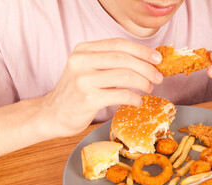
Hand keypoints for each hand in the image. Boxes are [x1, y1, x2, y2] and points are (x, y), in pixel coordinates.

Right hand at [40, 38, 162, 136]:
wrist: (54, 114)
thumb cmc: (76, 93)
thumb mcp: (88, 70)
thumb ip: (110, 63)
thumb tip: (145, 62)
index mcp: (83, 50)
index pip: (118, 44)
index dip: (141, 50)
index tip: (157, 59)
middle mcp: (81, 61)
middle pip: (124, 58)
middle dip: (147, 68)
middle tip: (158, 77)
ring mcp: (84, 80)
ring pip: (125, 75)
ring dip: (143, 82)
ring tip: (149, 89)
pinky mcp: (88, 99)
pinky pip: (121, 94)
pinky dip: (135, 98)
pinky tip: (138, 101)